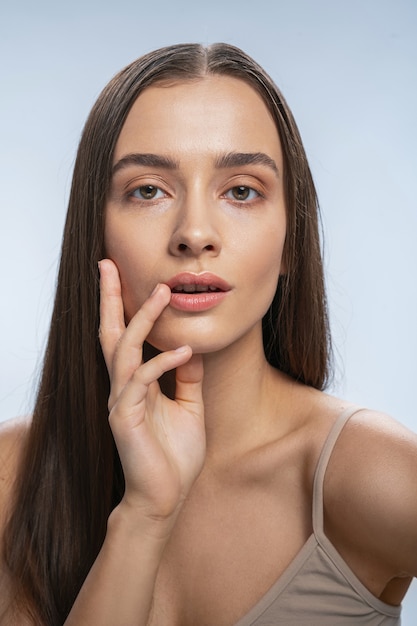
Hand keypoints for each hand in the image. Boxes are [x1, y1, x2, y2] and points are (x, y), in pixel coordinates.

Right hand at [99, 259, 205, 522]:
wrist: (165, 497)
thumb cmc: (174, 454)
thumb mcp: (189, 407)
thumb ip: (188, 378)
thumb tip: (193, 348)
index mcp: (135, 382)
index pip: (125, 336)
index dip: (122, 306)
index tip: (122, 274)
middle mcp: (122, 386)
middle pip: (111, 333)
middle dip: (110, 298)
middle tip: (107, 263)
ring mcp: (121, 401)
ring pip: (124, 350)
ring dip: (143, 320)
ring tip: (163, 293)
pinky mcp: (126, 418)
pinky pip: (142, 382)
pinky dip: (164, 364)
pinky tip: (185, 352)